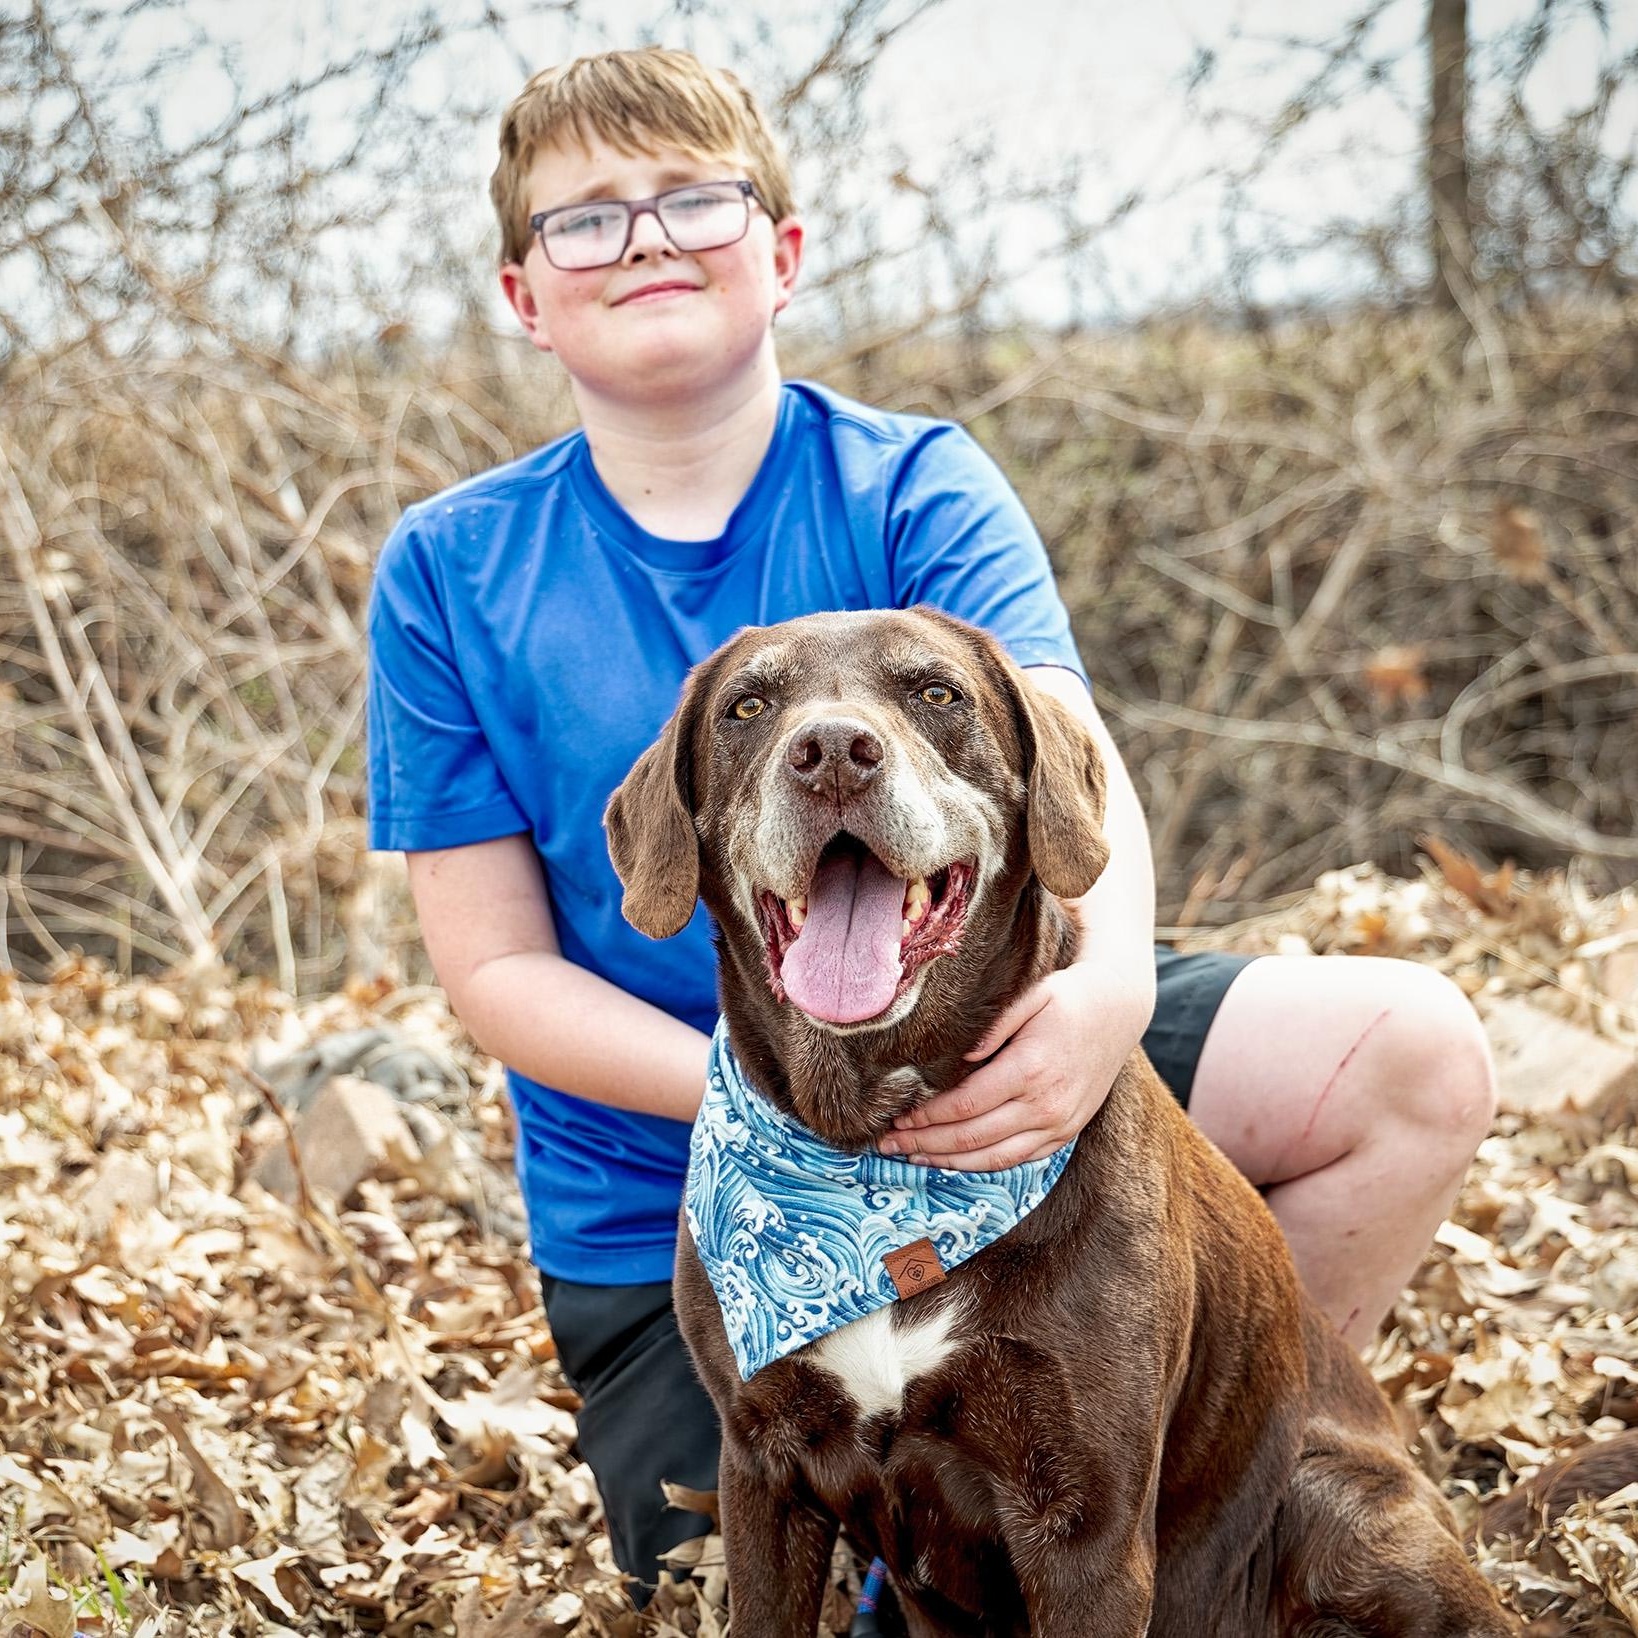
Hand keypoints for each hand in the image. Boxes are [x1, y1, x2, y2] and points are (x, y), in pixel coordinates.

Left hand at [876, 963, 1149, 1171]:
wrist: (1118, 1010)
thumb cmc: (1067, 997)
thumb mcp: (1030, 995)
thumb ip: (992, 1026)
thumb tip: (956, 1056)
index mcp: (1031, 1069)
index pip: (966, 1105)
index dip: (927, 1116)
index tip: (897, 1116)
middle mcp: (1046, 1105)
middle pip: (973, 1137)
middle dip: (925, 1142)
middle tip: (887, 1144)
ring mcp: (1058, 1124)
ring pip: (993, 1157)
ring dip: (947, 1160)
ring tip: (910, 1156)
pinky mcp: (1064, 1133)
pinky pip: (1017, 1160)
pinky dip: (981, 1165)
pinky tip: (952, 1159)